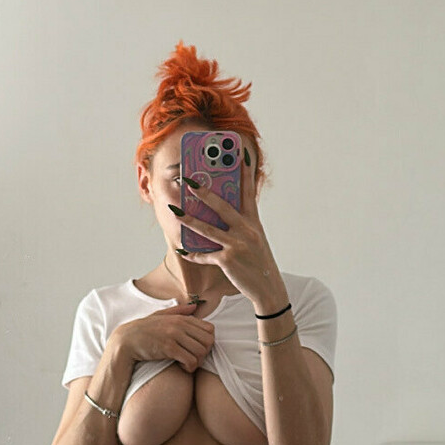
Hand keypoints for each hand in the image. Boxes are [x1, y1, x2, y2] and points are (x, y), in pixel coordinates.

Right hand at [114, 302, 214, 373]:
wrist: (126, 340)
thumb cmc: (143, 330)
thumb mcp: (160, 315)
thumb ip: (179, 311)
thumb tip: (195, 307)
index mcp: (181, 318)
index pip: (210, 329)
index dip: (208, 341)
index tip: (197, 348)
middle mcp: (180, 325)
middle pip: (209, 341)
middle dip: (205, 352)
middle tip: (195, 358)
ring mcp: (174, 336)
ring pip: (201, 352)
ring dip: (197, 361)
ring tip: (188, 363)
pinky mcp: (168, 348)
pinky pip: (190, 360)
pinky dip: (190, 367)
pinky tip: (182, 367)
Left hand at [178, 148, 284, 309]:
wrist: (269, 288)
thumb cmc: (260, 262)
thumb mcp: (255, 239)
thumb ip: (241, 225)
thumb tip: (221, 213)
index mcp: (254, 222)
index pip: (249, 193)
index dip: (245, 173)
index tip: (240, 155)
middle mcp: (246, 231)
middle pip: (222, 207)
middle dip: (204, 193)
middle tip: (189, 181)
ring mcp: (237, 245)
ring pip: (208, 229)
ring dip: (189, 220)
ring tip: (175, 212)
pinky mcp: (228, 261)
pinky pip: (205, 255)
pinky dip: (193, 254)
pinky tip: (182, 251)